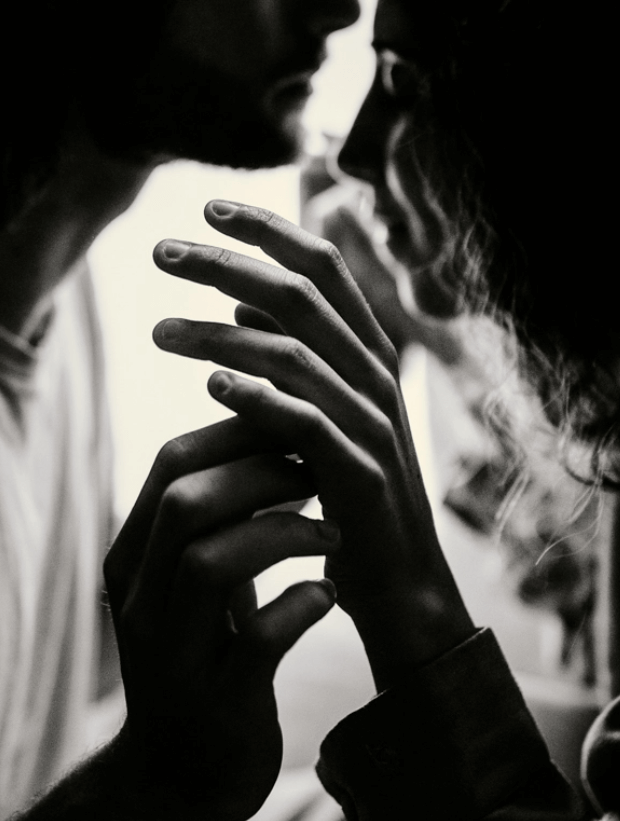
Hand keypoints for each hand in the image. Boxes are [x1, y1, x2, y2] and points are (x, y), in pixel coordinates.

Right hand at [104, 417, 337, 820]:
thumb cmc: (205, 654)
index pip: (172, 466)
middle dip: (261, 472)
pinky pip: (259, 639)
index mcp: (134, 559)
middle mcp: (140, 601)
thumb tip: (271, 438)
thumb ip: (218, 520)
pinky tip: (327, 598)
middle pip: (185, 502)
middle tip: (317, 474)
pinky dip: (301, 606)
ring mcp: (174, 655)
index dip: (238, 434)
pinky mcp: (217, 702)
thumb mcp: (197, 582)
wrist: (182, 773)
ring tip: (331, 537)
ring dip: (284, 533)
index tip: (294, 430)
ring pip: (210, 562)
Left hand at [152, 203, 474, 688]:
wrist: (397, 577)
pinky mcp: (361, 471)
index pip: (322, 267)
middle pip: (301, 296)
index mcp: (367, 352)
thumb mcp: (319, 410)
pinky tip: (211, 384)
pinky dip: (260, 398)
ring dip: (220, 336)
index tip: (208, 210)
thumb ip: (289, 354)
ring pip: (296, 353)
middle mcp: (375, 375)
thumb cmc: (348, 491)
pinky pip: (307, 422)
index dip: (268, 230)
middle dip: (227, 265)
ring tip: (158, 333)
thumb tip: (238, 302)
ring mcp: (373, 422)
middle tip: (159, 254)